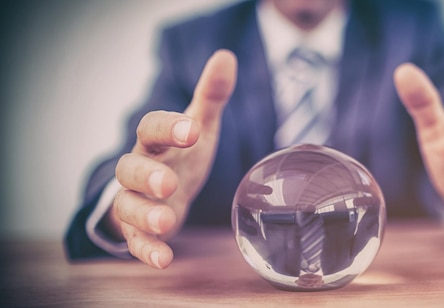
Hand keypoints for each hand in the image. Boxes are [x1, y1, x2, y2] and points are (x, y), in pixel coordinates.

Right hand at [105, 50, 236, 268]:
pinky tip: (164, 259)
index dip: (168, 128)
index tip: (192, 129)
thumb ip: (210, 97)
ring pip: (127, 207)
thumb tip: (226, 56)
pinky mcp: (139, 230)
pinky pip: (136, 241)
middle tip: (169, 182)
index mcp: (155, 142)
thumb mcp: (199, 127)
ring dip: (144, 215)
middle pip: (129, 169)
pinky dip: (147, 250)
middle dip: (147, 176)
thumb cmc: (182, 155)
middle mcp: (139, 170)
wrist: (165, 191)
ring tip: (168, 222)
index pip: (150, 128)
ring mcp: (136, 201)